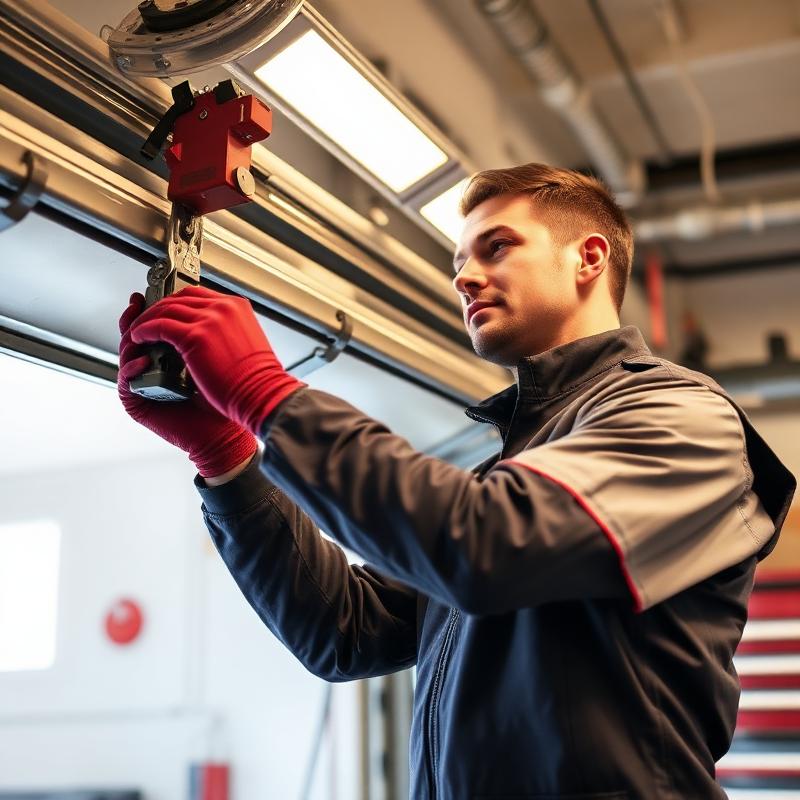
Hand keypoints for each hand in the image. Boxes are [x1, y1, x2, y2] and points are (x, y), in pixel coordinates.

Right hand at [118, 292, 257, 476]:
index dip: (154, 309)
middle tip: (138, 303)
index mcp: (171, 355)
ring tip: (140, 331)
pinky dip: (133, 368)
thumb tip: (199, 300)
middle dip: (137, 318)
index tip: (155, 291)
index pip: (156, 327)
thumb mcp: (213, 356)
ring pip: (127, 354)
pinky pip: (127, 380)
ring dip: (132, 340)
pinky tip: (144, 359)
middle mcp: (156, 368)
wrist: (225, 432)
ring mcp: (145, 385)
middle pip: (136, 336)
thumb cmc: (224, 397)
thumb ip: (201, 333)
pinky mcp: (138, 403)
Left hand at [129, 286, 304, 434]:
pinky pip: (159, 326)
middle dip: (159, 307)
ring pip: (166, 309)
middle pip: (179, 297)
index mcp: (237, 308)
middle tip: (147, 319)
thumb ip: (228, 334)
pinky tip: (138, 338)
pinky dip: (144, 330)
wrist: (263, 395)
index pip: (199, 295)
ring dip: (147, 319)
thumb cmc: (258, 381)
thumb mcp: (246, 345)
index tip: (166, 311)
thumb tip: (210, 339)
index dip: (178, 303)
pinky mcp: (194, 337)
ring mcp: (208, 320)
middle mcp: (223, 308)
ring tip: (138, 331)